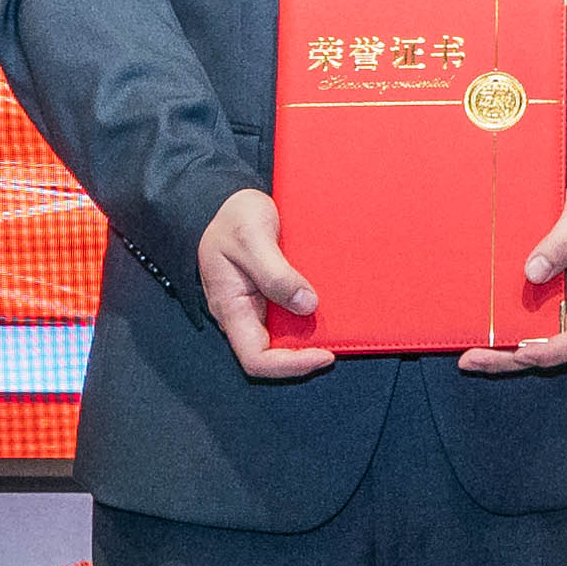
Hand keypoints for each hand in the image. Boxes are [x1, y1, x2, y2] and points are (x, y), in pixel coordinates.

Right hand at [191, 187, 335, 377]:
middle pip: (273, 354)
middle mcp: (243, 314)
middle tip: (340, 339)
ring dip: (310, 334)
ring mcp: (256, 306)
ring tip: (340, 322)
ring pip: (284, 336)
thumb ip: (276, 273)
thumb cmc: (232, 217)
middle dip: (306, 353)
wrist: (226, 200)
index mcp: (230, 308)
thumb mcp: (252, 238)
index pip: (256, 358)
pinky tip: (330, 303)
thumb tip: (306, 304)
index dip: (290, 365)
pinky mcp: (268, 294)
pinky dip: (310, 313)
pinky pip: (289, 314)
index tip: (324, 354)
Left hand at [458, 183, 566, 372]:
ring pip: (527, 338)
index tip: (524, 352)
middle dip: (510, 360)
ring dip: (498, 352)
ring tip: (466, 358)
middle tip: (473, 359)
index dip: (553, 351)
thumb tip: (532, 273)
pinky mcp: (534, 293)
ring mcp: (551, 302)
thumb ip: (563, 240)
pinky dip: (496, 329)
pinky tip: (472, 332)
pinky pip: (516, 318)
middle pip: (545, 347)